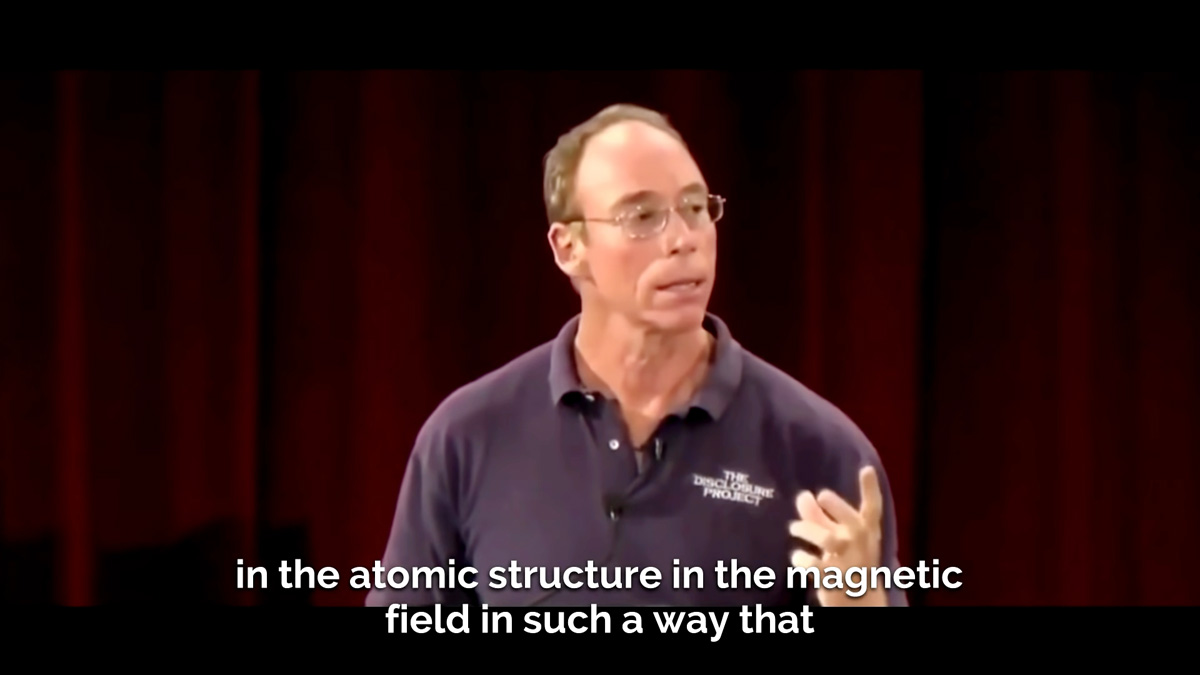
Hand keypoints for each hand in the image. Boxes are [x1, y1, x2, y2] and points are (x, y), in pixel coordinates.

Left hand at [788, 465, 884, 605]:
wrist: (859, 603)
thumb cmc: (848, 563)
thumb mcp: (839, 539)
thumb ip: (820, 517)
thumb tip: (802, 495)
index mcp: (867, 532)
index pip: (873, 509)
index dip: (871, 489)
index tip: (867, 468)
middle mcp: (862, 545)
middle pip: (852, 522)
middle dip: (837, 506)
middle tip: (821, 495)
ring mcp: (849, 563)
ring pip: (827, 539)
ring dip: (806, 529)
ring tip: (794, 528)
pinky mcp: (833, 580)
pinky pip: (812, 564)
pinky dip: (800, 558)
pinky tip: (797, 556)